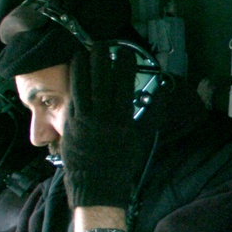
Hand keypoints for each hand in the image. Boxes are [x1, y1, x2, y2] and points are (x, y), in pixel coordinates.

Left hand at [61, 41, 143, 208]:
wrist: (97, 187)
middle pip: (100, 77)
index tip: (126, 52)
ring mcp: (83, 119)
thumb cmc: (123, 164)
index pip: (123, 82)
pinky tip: (75, 73)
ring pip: (81, 84)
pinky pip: (71, 97)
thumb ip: (151, 113)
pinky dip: (74, 82)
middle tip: (103, 44)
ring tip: (85, 51)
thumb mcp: (142, 138)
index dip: (124, 63)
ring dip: (83, 64)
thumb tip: (161, 92)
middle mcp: (102, 115)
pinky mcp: (70, 124)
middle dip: (101, 57)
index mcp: (122, 118)